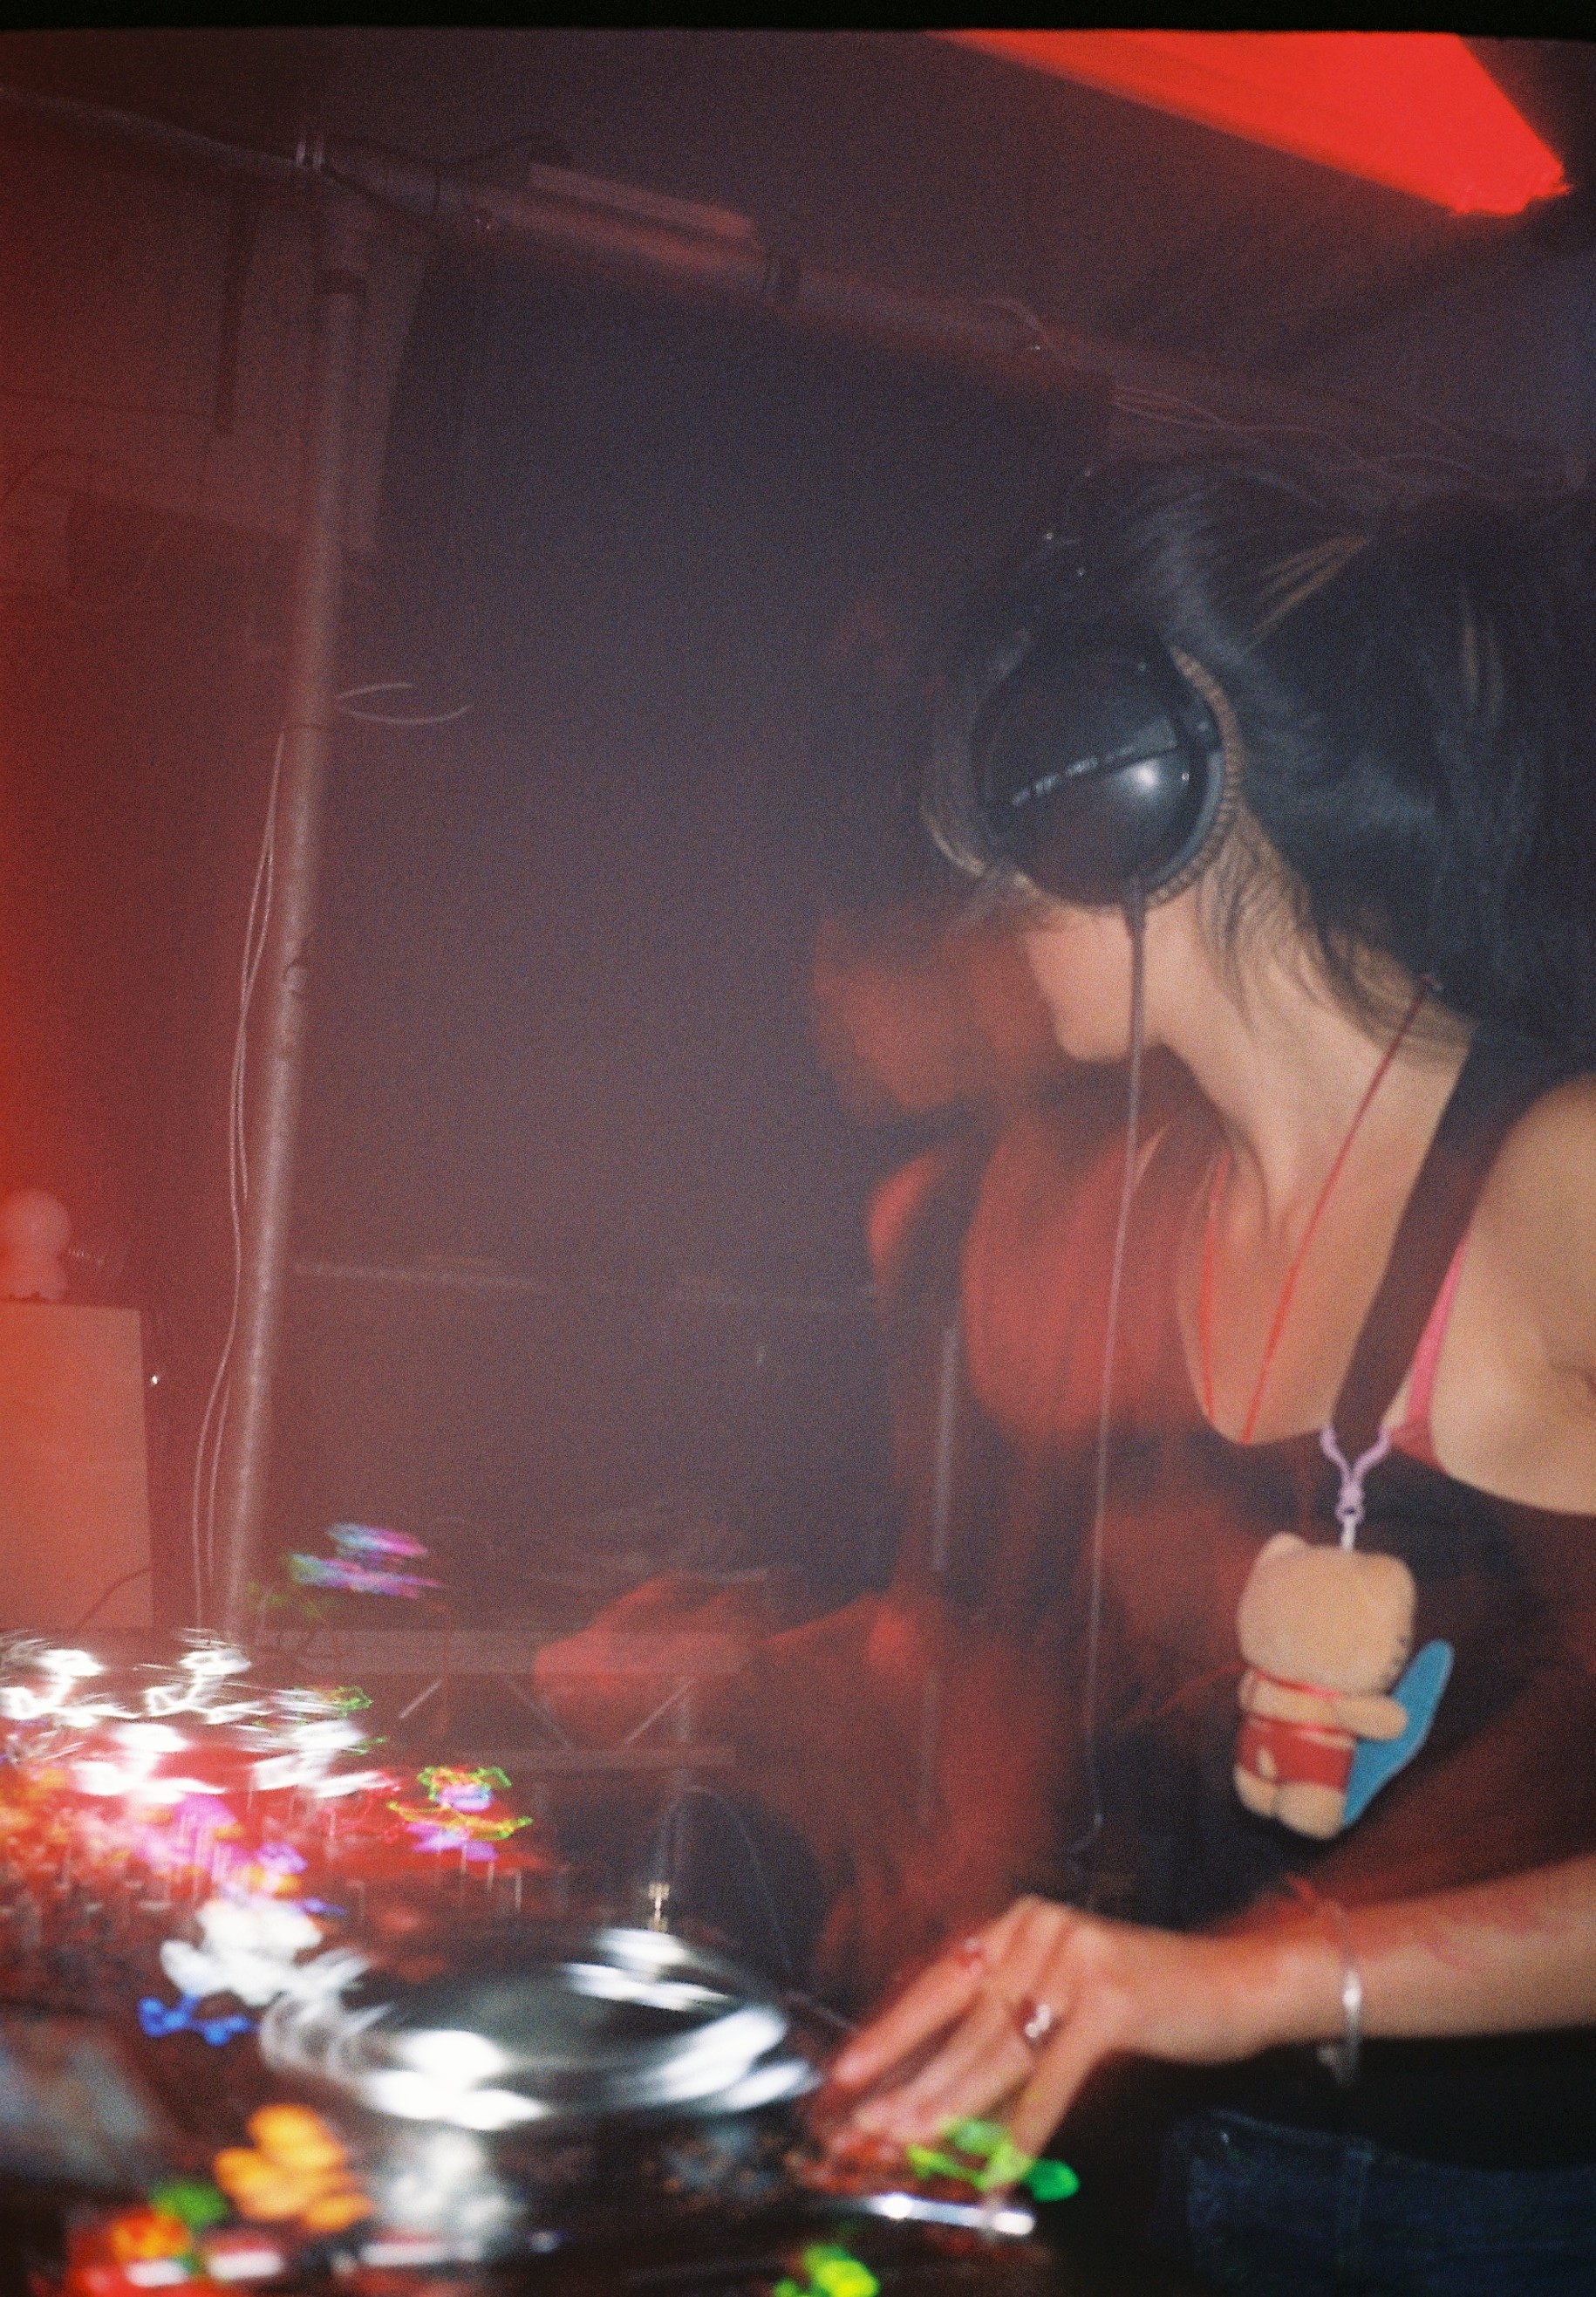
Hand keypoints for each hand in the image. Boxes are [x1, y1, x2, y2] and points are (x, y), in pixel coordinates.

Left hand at [826, 1895, 1317, 2163]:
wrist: (1239, 1982)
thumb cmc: (1148, 2000)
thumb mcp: (1068, 2000)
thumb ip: (1010, 2029)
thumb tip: (941, 2090)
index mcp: (1021, 1923)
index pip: (940, 1980)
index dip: (892, 2031)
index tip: (847, 2072)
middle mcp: (1038, 1930)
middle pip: (962, 2023)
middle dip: (912, 2083)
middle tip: (868, 2126)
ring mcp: (1073, 1961)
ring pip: (998, 2053)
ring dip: (952, 2110)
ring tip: (912, 2147)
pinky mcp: (1108, 2002)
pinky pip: (1051, 2082)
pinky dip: (1021, 2133)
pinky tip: (998, 2171)